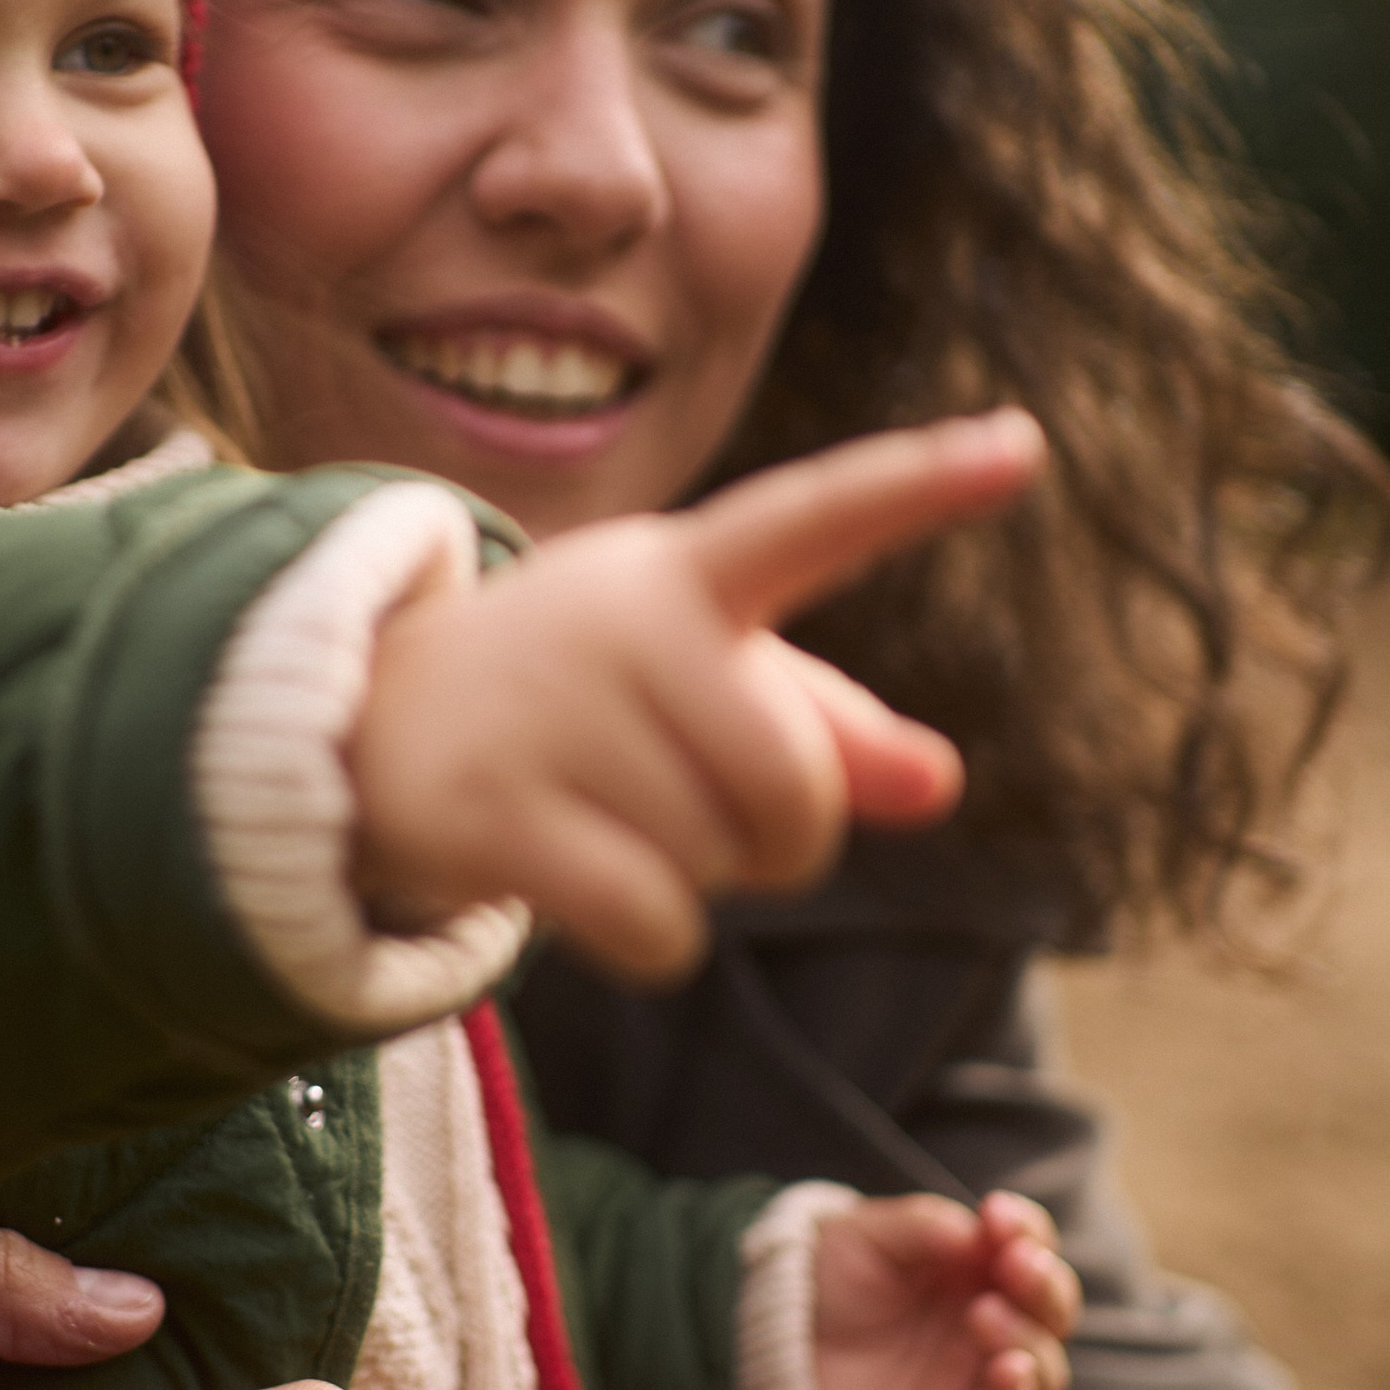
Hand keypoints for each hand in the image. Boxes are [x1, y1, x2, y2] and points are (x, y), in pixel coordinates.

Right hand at [349, 410, 1043, 981]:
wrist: (367, 723)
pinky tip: (587, 888)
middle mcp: (622, 620)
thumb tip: (940, 783)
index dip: (919, 488)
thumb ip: (830, 728)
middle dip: (776, 841)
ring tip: (603, 815)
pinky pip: (656, 928)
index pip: (818, 518)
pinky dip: (649, 941)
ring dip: (689, 882)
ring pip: (718, 867)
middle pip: (796, 791)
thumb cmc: (577, 702)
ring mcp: (551, 711)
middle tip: (694, 806)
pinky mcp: (492, 808)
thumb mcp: (698, 687)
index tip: (1022, 447)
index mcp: (688, 572)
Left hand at [812, 1190, 1077, 1389]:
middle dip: (1044, 1282)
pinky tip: (1007, 1370)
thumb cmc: (829, 1286)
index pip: (1031, 1247)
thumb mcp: (864, 1237)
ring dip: (1026, 1337)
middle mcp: (993, 1323)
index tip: (998, 1214)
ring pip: (1043, 1367)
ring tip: (982, 1313)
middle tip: (1014, 1262)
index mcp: (979, 1269)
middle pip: (1054, 1308)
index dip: (1027, 1229)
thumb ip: (922, 1227)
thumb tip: (976, 1232)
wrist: (774, 1354)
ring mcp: (979, 1380)